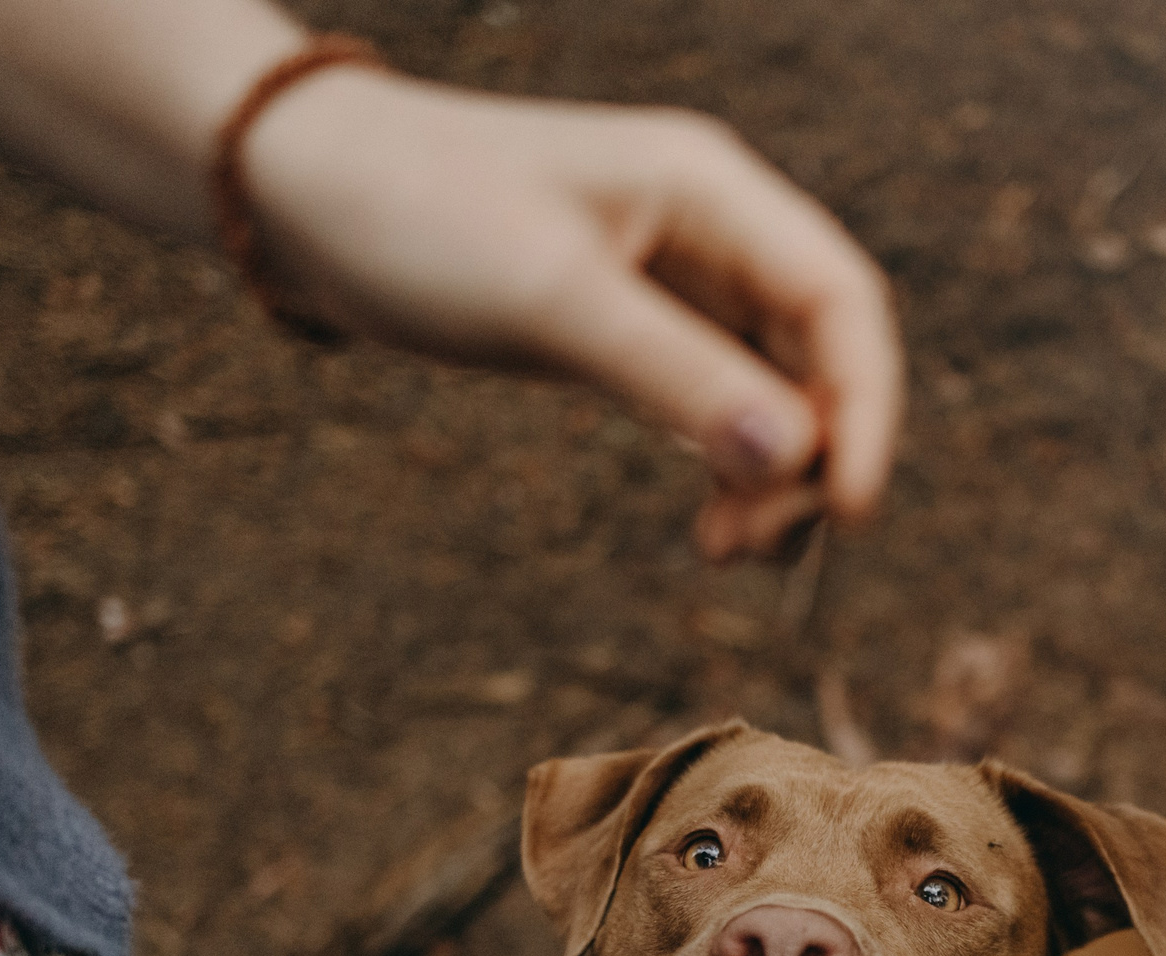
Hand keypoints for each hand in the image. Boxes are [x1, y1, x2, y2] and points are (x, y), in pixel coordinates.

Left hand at [243, 72, 901, 559]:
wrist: (298, 192)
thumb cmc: (414, 215)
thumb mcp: (548, 300)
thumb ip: (675, 377)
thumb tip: (796, 459)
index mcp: (712, 191)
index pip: (840, 301)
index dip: (867, 408)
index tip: (849, 512)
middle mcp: (711, 231)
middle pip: (822, 357)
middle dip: (816, 460)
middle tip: (753, 551)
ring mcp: (674, 281)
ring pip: (777, 393)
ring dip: (777, 480)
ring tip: (725, 553)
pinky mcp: (630, 327)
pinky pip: (719, 407)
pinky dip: (728, 471)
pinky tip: (708, 526)